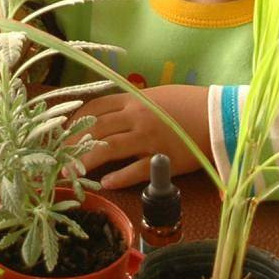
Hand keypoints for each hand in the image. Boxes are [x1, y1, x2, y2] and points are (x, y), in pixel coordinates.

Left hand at [75, 85, 208, 188]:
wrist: (219, 114)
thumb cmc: (188, 103)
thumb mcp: (156, 95)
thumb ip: (132, 104)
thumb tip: (109, 114)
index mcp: (134, 99)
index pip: (95, 107)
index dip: (76, 121)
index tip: (64, 134)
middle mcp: (137, 116)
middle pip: (96, 129)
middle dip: (74, 145)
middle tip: (60, 159)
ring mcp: (148, 138)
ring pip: (109, 148)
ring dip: (87, 162)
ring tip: (73, 174)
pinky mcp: (163, 158)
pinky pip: (136, 169)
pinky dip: (119, 177)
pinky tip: (107, 183)